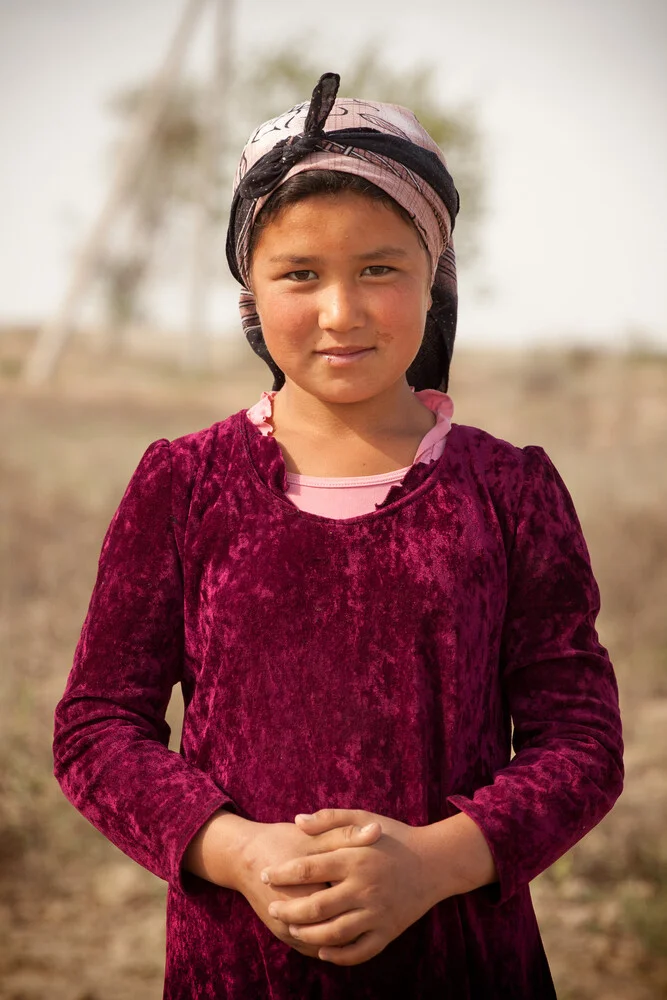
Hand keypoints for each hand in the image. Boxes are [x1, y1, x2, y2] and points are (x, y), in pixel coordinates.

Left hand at [261, 808, 439, 965]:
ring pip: (333, 933)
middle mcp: (365, 887)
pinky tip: (322, 950)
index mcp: (355, 858)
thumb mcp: (363, 817)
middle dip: (288, 910)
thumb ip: (329, 818)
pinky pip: (359, 951)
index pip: (308, 869)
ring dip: (308, 934)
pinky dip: (338, 955)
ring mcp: (377, 913)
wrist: (436, 862)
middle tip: (272, 908)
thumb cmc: (394, 836)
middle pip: (316, 907)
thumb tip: (297, 821)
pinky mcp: (388, 932)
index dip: (282, 874)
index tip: (266, 875)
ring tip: (292, 928)